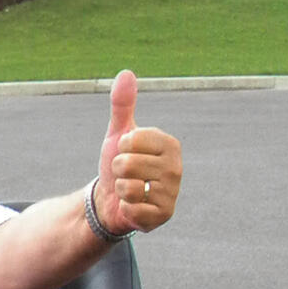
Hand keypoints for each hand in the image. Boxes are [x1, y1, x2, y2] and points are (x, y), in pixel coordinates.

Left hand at [95, 70, 182, 235]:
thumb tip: (125, 73)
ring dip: (120, 190)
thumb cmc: (119, 164)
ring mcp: (172, 193)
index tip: (126, 153)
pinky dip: (124, 208)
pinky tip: (132, 207)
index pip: (132, 140)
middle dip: (117, 171)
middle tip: (125, 175)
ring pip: (128, 187)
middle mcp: (176, 168)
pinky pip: (131, 208)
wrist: (111, 200)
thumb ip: (122, 105)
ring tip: (129, 190)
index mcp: (170, 144)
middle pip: (127, 164)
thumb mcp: (118, 134)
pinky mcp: (163, 215)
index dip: (119, 148)